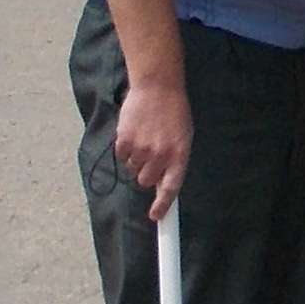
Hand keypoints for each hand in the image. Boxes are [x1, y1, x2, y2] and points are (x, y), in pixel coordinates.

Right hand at [112, 70, 191, 219]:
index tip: (156, 217)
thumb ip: (174, 160)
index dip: (163, 206)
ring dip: (136, 158)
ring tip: (144, 136)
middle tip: (150, 154)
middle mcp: (160, 155)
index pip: (171, 188)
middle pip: (146, 181)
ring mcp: (141, 148)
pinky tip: (133, 132)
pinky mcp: (124, 140)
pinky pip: (121, 156)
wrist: (157, 86)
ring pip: (133, 169)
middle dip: (147, 173)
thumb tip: (162, 184)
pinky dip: (125, 148)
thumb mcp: (183, 137)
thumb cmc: (174, 112)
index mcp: (179, 155)